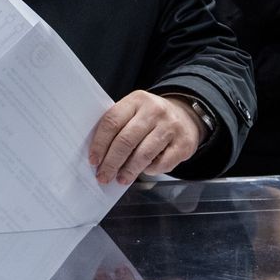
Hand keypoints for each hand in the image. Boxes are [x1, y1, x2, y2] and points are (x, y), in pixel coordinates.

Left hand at [88, 91, 204, 185]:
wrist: (186, 115)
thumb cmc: (152, 117)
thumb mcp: (135, 111)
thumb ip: (119, 127)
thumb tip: (100, 156)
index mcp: (137, 100)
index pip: (112, 122)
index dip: (100, 143)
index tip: (93, 160)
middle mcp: (155, 111)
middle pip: (126, 140)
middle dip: (111, 162)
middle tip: (103, 175)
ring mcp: (171, 127)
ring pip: (144, 154)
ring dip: (129, 170)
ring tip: (121, 179)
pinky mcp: (184, 144)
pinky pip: (162, 164)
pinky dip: (150, 170)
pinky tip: (144, 171)